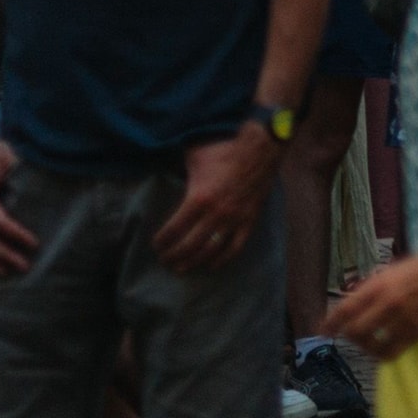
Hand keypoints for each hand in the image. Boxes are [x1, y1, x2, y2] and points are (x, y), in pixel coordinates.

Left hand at [153, 124, 282, 272]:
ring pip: (210, 250)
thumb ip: (177, 167)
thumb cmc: (225, 150)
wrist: (261, 149)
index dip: (162, 241)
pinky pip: (235, 247)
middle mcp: (215, 214)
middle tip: (165, 260)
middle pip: (189, 245)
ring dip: (194, 261)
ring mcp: (234, 219)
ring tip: (182, 268)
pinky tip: (212, 265)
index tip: (156, 245)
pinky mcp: (249, 221)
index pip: (173, 229)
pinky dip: (223, 259)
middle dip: (174, 256)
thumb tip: (161, 168)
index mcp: (199, 198)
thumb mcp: (195, 156)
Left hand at [325, 246, 417, 358]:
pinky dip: (382, 353)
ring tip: (367, 342)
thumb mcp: (390, 270)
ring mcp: (401, 319)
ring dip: (364, 345)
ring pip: (371, 343)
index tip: (321, 331)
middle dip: (347, 335)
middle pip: (355, 330)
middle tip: (347, 336)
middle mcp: (387, 302)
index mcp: (378, 285)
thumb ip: (370, 287)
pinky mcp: (415, 332)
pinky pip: (391, 351)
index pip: (346, 308)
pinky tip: (382, 349)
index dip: (330, 322)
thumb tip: (350, 303)